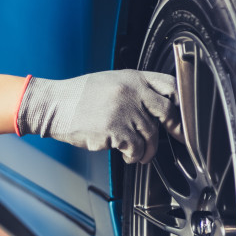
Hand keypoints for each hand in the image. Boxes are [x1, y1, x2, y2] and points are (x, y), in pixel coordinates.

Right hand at [15, 70, 181, 163]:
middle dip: (175, 129)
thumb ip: (133, 90)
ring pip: (151, 135)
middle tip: (178, 138)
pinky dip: (134, 156)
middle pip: (167, 112)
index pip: (170, 86)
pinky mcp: (115, 131)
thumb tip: (154, 108)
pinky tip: (127, 157)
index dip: (181, 102)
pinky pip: (135, 148)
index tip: (183, 115)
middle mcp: (132, 92)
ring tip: (139, 154)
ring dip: (147, 149)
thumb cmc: (77, 97)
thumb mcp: (109, 82)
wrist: (53, 106)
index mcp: (132, 78)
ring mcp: (125, 111)